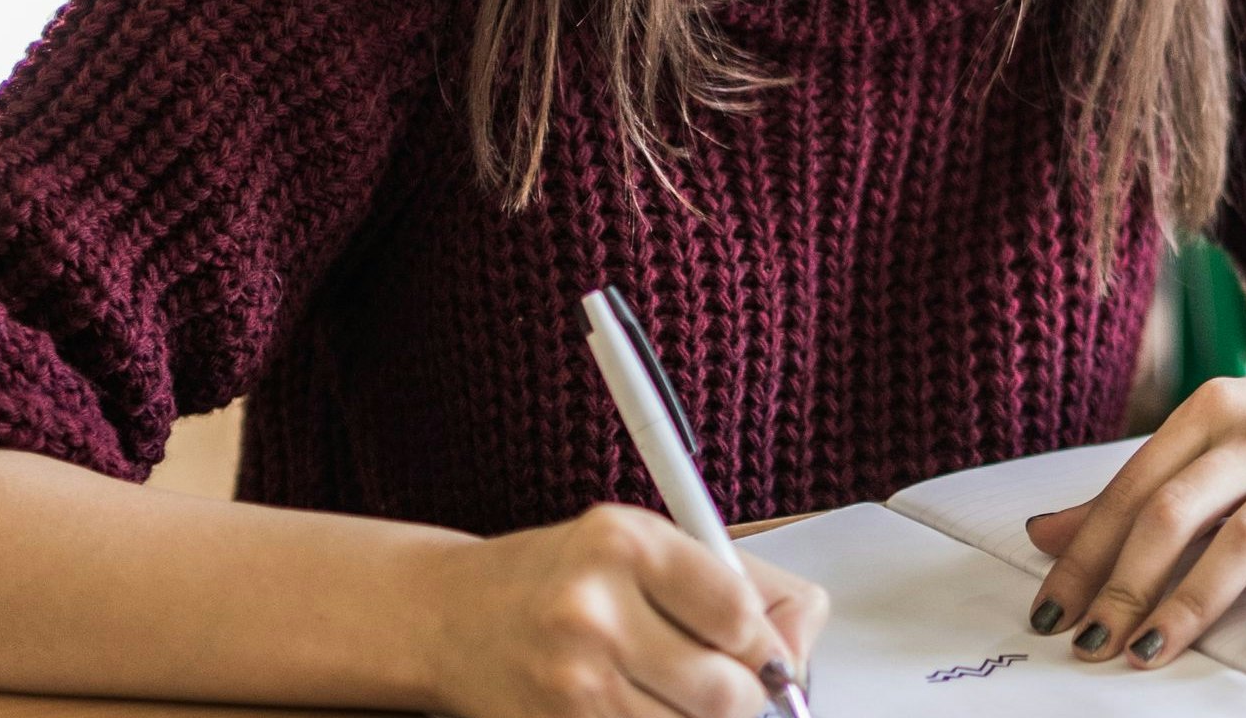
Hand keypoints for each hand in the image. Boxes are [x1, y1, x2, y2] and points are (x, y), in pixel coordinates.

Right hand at [423, 505, 826, 717]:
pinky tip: (642, 707)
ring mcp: (570, 682)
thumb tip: (798, 650)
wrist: (447, 617)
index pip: (740, 614)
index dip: (765, 645)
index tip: (758, 652)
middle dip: (744, 700)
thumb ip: (737, 585)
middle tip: (730, 690)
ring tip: (672, 695)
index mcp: (625, 544)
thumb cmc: (558, 577)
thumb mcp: (645, 545)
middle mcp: (593, 611)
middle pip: (725, 692)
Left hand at [1027, 312, 1245, 667]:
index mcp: (1211, 412)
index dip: (1085, 554)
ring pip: (1240, 540)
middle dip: (1122, 587)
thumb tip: (1046, 533)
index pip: (1132, 489)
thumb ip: (1141, 483)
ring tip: (1146, 652)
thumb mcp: (1218, 430)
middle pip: (1173, 514)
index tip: (1051, 610)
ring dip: (1188, 603)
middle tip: (1090, 644)